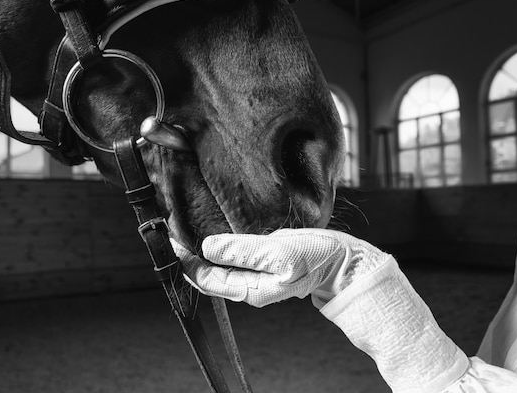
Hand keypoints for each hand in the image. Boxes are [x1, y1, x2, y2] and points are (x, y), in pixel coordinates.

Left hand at [171, 228, 388, 307]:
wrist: (344, 262)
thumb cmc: (317, 256)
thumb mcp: (279, 251)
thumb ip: (242, 251)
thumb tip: (207, 249)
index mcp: (249, 289)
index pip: (205, 277)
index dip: (185, 259)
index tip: (172, 237)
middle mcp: (248, 286)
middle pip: (207, 274)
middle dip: (189, 254)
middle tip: (175, 229)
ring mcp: (255, 276)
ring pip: (218, 266)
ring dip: (202, 250)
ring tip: (188, 229)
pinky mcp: (262, 264)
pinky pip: (232, 258)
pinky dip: (219, 247)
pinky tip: (215, 232)